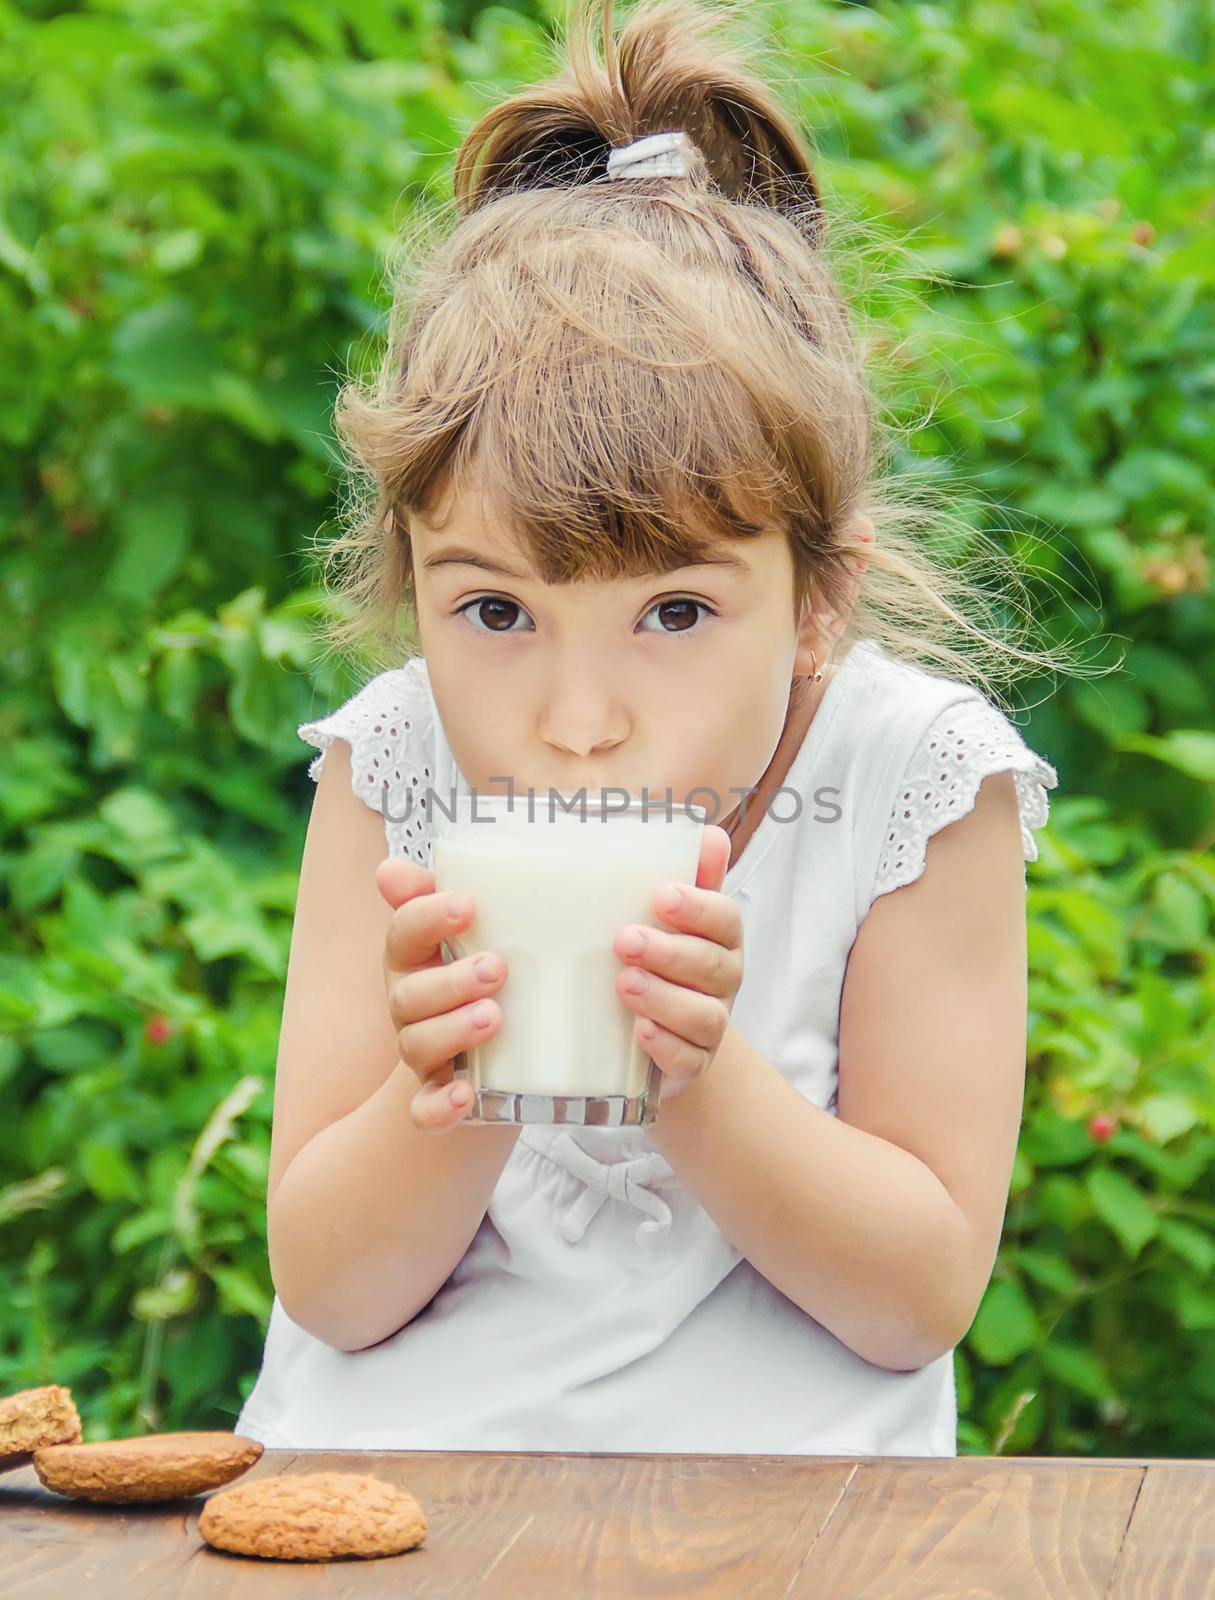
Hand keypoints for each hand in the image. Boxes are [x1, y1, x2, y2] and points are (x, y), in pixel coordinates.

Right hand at [376, 857, 506, 1132]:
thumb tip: (391, 868)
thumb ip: (450, 895)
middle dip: (450, 981)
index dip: (427, 917)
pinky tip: (466, 1095)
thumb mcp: (479, 935)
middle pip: (409, 994)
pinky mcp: (440, 1098)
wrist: (494, 1064)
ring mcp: (423, 1054)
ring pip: (417, 1045)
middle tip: (498, 968)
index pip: (404, 933)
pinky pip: (426, 1110)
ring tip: (496, 1018)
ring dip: (453, 1031)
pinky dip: (440, 1106)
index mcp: (415, 960)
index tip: (469, 905)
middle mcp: (410, 1007)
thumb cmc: (489, 978)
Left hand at [611, 825, 742, 1101]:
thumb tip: (707, 830)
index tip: (662, 895)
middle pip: (713, 966)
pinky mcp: (690, 1066)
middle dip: (671, 952)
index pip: (725, 919)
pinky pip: (688, 1059)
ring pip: (704, 1016)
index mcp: (719, 940)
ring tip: (624, 983)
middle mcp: (723, 983)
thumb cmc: (661, 962)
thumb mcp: (670, 918)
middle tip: (625, 940)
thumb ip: (689, 876)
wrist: (658, 1039)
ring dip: (665, 998)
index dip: (699, 907)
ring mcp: (710, 1027)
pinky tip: (639, 1032)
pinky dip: (666, 1045)